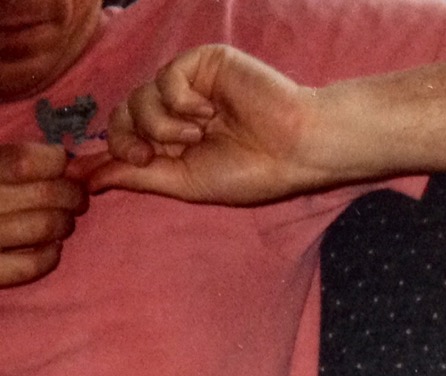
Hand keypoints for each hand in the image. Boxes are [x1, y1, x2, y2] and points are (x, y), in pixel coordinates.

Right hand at [0, 143, 86, 285]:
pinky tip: (53, 248)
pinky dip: (49, 256)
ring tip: (65, 220)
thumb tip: (58, 158)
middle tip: (76, 197)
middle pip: (43, 194)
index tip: (62, 163)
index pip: (20, 162)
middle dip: (71, 194)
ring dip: (64, 222)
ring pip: (43, 226)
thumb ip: (7, 158)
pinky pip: (28, 265)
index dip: (51, 161)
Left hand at [81, 45, 326, 203]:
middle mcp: (178, 112)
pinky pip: (164, 77)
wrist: (294, 147)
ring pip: (139, 97)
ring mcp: (189, 86)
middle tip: (152, 154)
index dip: (116, 149)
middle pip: (124, 115)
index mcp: (177, 143)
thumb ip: (139, 176)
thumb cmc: (252, 172)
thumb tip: (90, 179)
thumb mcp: (187, 182)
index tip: (125, 164)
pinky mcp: (201, 63)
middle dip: (132, 137)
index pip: (126, 138)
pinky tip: (209, 111)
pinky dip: (179, 99)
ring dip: (162, 123)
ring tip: (199, 133)